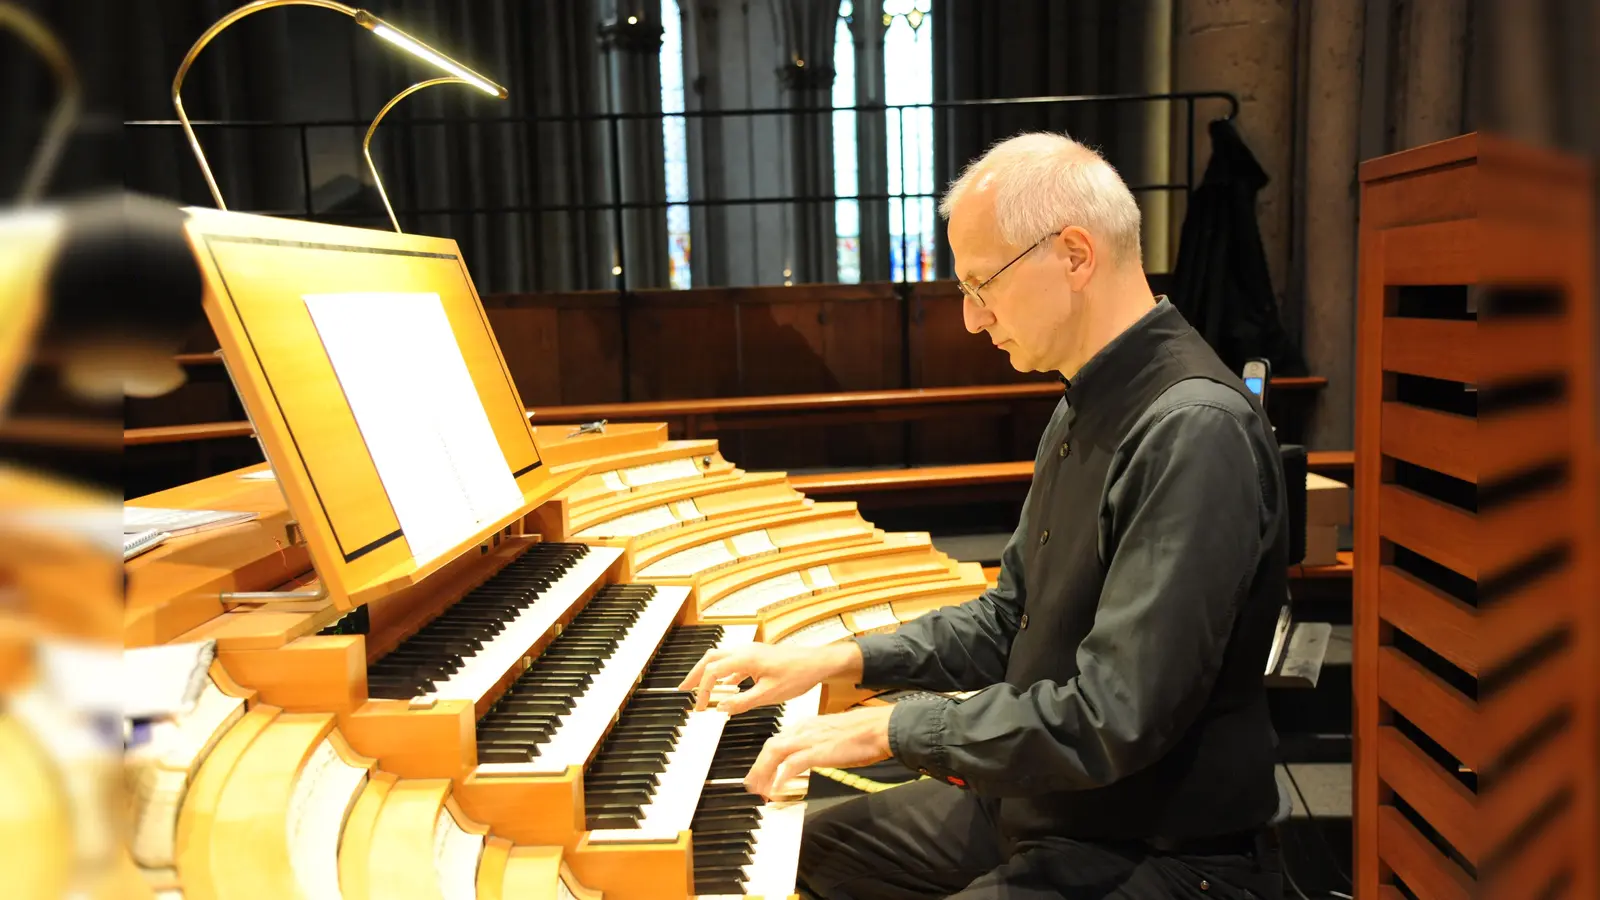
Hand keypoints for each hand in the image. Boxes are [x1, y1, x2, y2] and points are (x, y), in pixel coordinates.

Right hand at [677, 641, 861, 715]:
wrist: (818, 662)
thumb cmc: (798, 675)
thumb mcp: (769, 695)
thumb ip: (742, 702)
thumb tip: (720, 708)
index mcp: (745, 658)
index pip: (712, 672)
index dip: (702, 691)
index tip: (700, 708)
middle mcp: (745, 651)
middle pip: (710, 658)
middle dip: (695, 674)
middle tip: (683, 690)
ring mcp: (751, 652)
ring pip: (720, 658)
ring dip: (707, 672)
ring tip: (698, 687)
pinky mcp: (758, 657)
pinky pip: (733, 662)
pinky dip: (723, 673)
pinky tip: (724, 685)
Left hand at [743, 706, 894, 800]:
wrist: (880, 727)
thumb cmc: (865, 732)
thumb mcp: (834, 734)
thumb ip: (819, 744)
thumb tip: (813, 756)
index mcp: (807, 725)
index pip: (778, 740)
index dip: (766, 758)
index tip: (762, 772)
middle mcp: (804, 729)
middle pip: (771, 746)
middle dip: (758, 767)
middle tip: (752, 785)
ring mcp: (810, 739)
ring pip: (775, 753)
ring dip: (764, 773)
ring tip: (760, 790)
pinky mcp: (818, 751)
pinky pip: (791, 764)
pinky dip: (780, 776)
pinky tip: (777, 788)